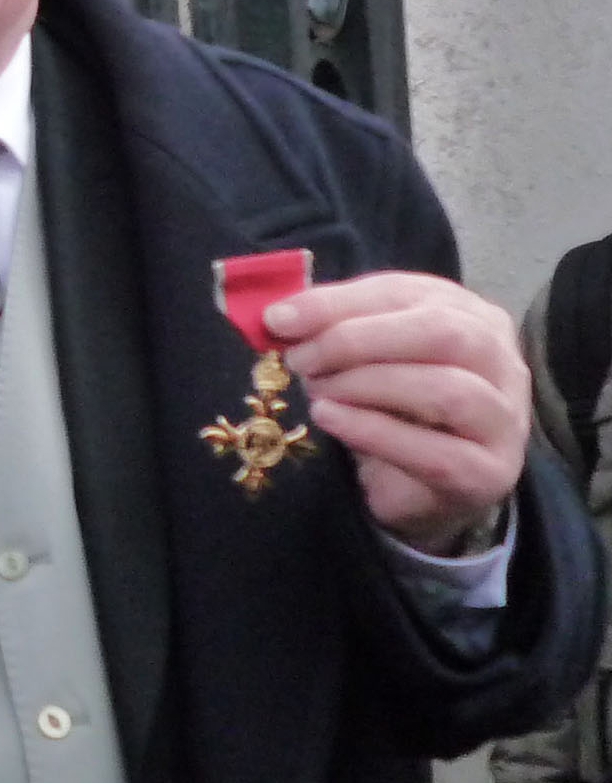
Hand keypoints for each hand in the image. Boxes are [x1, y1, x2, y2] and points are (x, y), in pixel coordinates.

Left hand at [265, 271, 527, 554]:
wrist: (423, 489)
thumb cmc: (395, 412)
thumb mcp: (366, 360)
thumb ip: (335, 329)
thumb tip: (281, 316)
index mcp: (473, 317)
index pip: (408, 293)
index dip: (338, 303)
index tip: (279, 319)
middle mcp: (502, 362)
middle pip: (440, 332)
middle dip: (357, 340)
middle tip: (300, 360)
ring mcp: (504, 420)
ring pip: (446, 389)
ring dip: (366, 385)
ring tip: (317, 392)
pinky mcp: (488, 473)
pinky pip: (433, 451)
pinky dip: (372, 431)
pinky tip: (330, 419)